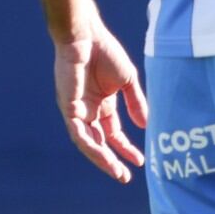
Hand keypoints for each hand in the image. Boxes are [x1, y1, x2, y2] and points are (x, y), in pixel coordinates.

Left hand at [55, 27, 148, 183]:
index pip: (114, 133)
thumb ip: (136, 103)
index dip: (126, 147)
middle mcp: (89, 111)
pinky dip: (90, 145)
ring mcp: (77, 111)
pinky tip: (103, 154)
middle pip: (101, 142)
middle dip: (113, 160)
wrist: (86, 37)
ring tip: (117, 171)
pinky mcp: (68, 107)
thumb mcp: (128, 81)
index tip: (141, 161)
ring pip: (89, 142)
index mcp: (103, 104)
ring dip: (102, 158)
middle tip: (125, 176)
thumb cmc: (107, 53)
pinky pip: (78, 133)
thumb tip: (146, 125)